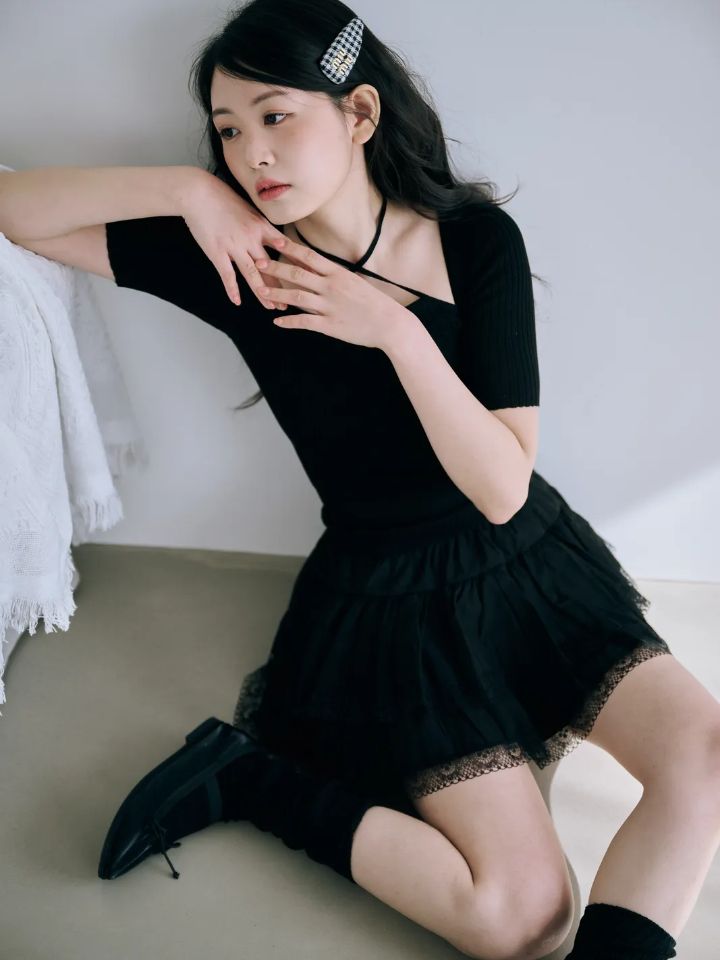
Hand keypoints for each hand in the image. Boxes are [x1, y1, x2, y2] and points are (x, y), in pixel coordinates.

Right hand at [181, 172, 287, 308]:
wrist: (198, 192)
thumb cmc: (223, 199)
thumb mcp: (250, 210)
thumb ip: (263, 227)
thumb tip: (278, 240)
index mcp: (261, 226)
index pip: (285, 249)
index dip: (297, 264)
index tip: (310, 276)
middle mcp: (251, 238)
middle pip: (271, 267)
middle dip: (282, 286)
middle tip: (292, 302)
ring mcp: (234, 246)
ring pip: (252, 274)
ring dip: (263, 292)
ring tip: (271, 307)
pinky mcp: (217, 252)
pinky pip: (227, 274)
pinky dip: (232, 289)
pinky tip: (237, 302)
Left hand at [255, 234, 409, 351]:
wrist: (390, 324)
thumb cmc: (374, 303)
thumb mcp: (355, 282)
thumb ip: (335, 277)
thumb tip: (319, 269)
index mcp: (338, 273)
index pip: (309, 256)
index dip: (289, 248)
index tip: (274, 241)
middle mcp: (331, 287)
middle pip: (297, 273)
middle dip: (275, 267)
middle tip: (258, 262)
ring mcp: (329, 306)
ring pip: (296, 297)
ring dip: (276, 292)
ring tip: (261, 290)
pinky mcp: (329, 325)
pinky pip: (304, 322)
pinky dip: (289, 321)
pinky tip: (277, 321)